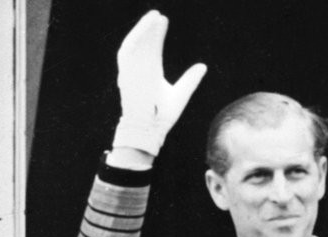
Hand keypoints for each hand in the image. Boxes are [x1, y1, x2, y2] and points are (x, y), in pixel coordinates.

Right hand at [112, 10, 206, 155]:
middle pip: (143, 44)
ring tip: (153, 17)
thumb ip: (190, 80)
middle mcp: (140, 72)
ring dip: (142, 30)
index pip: (152, 49)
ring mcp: (132, 74)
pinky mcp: (125, 77)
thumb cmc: (162, 117)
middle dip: (150, 29)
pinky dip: (133, 40)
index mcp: (150, 74)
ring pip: (134, 45)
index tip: (164, 21)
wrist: (149, 130)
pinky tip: (143, 30)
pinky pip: (126, 54)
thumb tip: (202, 66)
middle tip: (159, 15)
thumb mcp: (180, 95)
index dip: (157, 34)